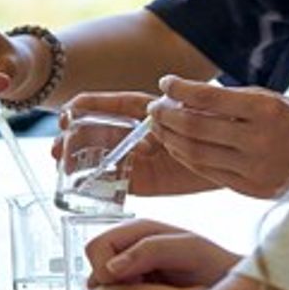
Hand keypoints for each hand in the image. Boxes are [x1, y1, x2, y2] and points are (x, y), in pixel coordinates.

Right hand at [58, 92, 217, 195]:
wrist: (231, 157)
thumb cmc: (213, 126)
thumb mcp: (192, 110)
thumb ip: (173, 110)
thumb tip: (156, 115)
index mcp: (141, 110)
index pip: (106, 105)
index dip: (84, 108)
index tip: (66, 116)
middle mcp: (134, 133)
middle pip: (95, 133)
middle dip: (72, 139)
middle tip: (58, 149)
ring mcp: (135, 158)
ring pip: (98, 158)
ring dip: (77, 161)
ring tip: (62, 165)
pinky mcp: (142, 183)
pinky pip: (113, 184)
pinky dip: (95, 184)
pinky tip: (80, 184)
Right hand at [85, 218, 239, 289]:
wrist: (232, 289)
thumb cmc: (217, 265)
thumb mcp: (189, 250)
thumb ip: (150, 250)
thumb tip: (111, 269)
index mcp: (138, 230)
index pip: (96, 247)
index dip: (105, 268)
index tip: (131, 284)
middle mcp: (130, 249)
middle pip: (92, 268)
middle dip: (108, 286)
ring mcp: (131, 272)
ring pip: (98, 289)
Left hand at [145, 77, 288, 198]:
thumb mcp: (276, 100)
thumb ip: (236, 99)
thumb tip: (191, 96)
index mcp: (266, 109)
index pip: (208, 97)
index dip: (179, 88)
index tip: (166, 81)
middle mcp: (258, 139)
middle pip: (195, 126)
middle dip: (167, 114)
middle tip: (155, 106)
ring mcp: (253, 167)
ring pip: (195, 152)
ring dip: (170, 138)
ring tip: (160, 127)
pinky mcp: (250, 188)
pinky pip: (207, 171)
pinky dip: (187, 157)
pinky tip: (177, 147)